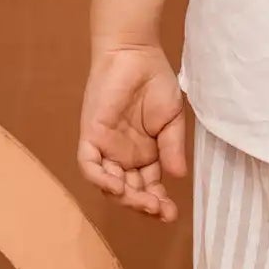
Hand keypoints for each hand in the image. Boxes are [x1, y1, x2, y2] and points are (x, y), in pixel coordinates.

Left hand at [78, 42, 190, 221]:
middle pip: (130, 192)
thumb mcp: (172, 119)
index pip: (149, 188)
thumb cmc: (155, 81)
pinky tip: (117, 187)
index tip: (172, 214)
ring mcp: (106, 149)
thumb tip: (179, 176)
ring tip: (145, 203)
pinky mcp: (91, 136)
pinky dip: (100, 179)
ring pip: (110, 184)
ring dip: (126, 198)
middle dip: (144, 205)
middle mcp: (124, 157)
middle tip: (160, 210)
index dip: (158, 203)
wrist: (136, 54)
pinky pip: (90, 165)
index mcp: (145, 155)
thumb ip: (172, 147)